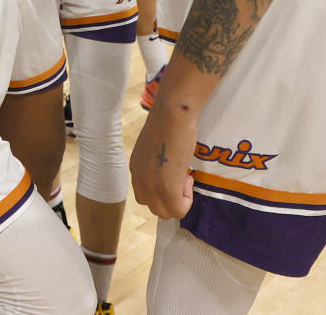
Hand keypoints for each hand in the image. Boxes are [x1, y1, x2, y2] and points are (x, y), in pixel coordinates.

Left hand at [130, 76, 196, 219]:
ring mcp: (151, 187)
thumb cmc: (168, 120)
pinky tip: (189, 177)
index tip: (174, 172)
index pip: (146, 194)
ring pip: (165, 212)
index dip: (163, 189)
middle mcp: (139, 180)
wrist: (172, 114)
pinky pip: (179, 210)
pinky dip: (187, 200)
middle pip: (154, 207)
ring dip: (178, 200)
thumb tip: (168, 167)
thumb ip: (157, 161)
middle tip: (182, 176)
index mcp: (136, 168)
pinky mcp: (167, 190)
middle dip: (171, 198)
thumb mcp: (156, 145)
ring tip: (185, 177)